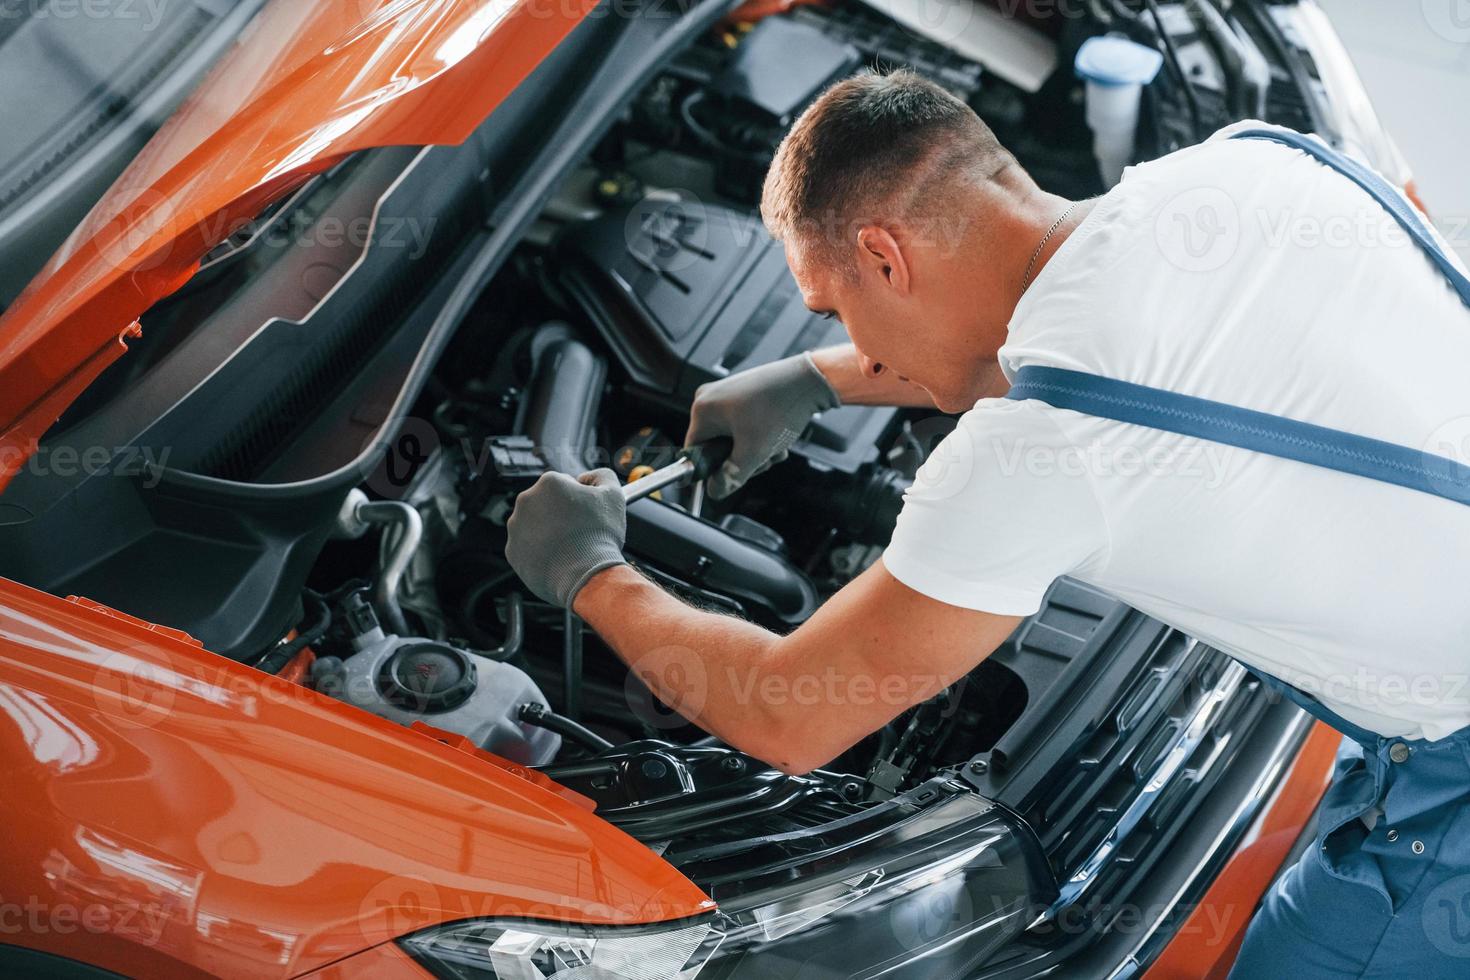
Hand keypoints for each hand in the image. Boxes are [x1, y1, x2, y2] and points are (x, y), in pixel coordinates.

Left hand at [505, 468, 626, 607]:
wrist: (586, 576)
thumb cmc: (599, 536)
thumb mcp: (613, 495)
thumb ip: (602, 477)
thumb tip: (588, 477)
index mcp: (549, 483)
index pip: (564, 485)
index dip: (578, 499)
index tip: (586, 513)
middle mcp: (526, 500)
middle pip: (546, 504)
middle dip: (560, 515)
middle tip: (579, 531)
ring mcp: (516, 527)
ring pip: (535, 525)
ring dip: (549, 532)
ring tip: (570, 547)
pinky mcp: (513, 551)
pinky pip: (527, 548)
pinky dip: (541, 552)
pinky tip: (559, 558)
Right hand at [684, 351, 839, 498]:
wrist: (810, 380)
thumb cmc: (779, 406)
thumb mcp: (754, 452)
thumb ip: (731, 477)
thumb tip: (716, 490)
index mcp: (702, 410)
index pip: (695, 452)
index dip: (713, 470)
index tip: (732, 476)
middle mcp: (710, 398)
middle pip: (716, 446)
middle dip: (742, 459)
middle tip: (762, 459)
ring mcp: (728, 395)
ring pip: (734, 438)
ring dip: (755, 450)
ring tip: (774, 446)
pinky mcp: (744, 394)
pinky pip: (744, 425)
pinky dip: (761, 436)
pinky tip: (778, 435)